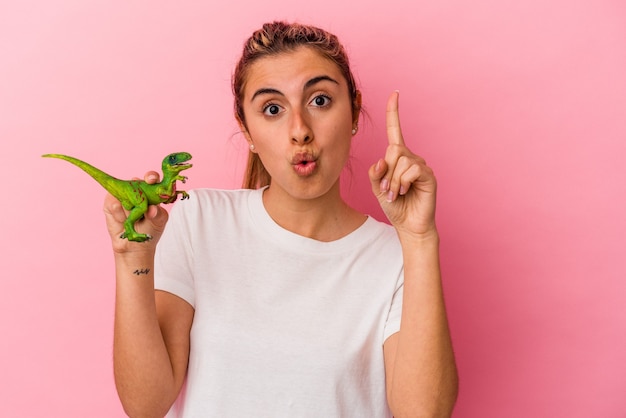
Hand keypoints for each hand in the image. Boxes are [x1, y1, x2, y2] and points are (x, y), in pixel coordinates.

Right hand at [103, 171, 168, 253]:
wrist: (133, 246)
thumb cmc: (149, 230)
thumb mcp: (158, 223)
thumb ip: (157, 215)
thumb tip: (153, 209)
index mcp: (151, 191)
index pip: (151, 179)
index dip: (151, 177)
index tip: (151, 180)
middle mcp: (136, 190)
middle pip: (134, 180)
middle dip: (135, 184)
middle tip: (138, 194)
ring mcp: (122, 194)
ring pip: (123, 193)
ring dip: (128, 208)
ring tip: (132, 218)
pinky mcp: (110, 202)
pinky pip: (113, 203)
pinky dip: (119, 214)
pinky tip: (123, 221)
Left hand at [369, 91, 437, 237]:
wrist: (409, 226)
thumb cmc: (395, 206)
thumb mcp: (378, 189)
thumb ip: (376, 174)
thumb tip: (381, 161)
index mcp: (397, 158)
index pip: (395, 131)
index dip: (393, 113)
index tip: (395, 94)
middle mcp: (411, 158)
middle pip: (393, 149)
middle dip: (386, 172)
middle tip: (387, 190)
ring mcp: (421, 166)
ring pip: (401, 161)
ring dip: (393, 181)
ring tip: (396, 194)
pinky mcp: (428, 175)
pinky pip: (411, 170)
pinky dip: (402, 183)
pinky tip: (404, 193)